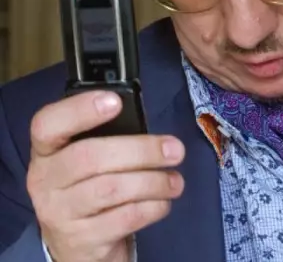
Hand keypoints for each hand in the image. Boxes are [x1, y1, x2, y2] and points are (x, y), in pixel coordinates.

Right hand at [26, 91, 184, 261]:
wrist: (75, 245)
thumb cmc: (87, 185)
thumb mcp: (84, 157)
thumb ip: (104, 136)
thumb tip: (147, 128)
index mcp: (45, 150)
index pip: (47, 124)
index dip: (80, 110)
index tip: (115, 101)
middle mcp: (44, 180)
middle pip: (90, 157)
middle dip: (140, 150)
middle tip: (174, 149)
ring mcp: (59, 214)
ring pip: (110, 189)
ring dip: (152, 182)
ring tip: (175, 180)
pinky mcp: (81, 241)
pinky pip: (123, 218)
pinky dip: (151, 207)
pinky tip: (163, 202)